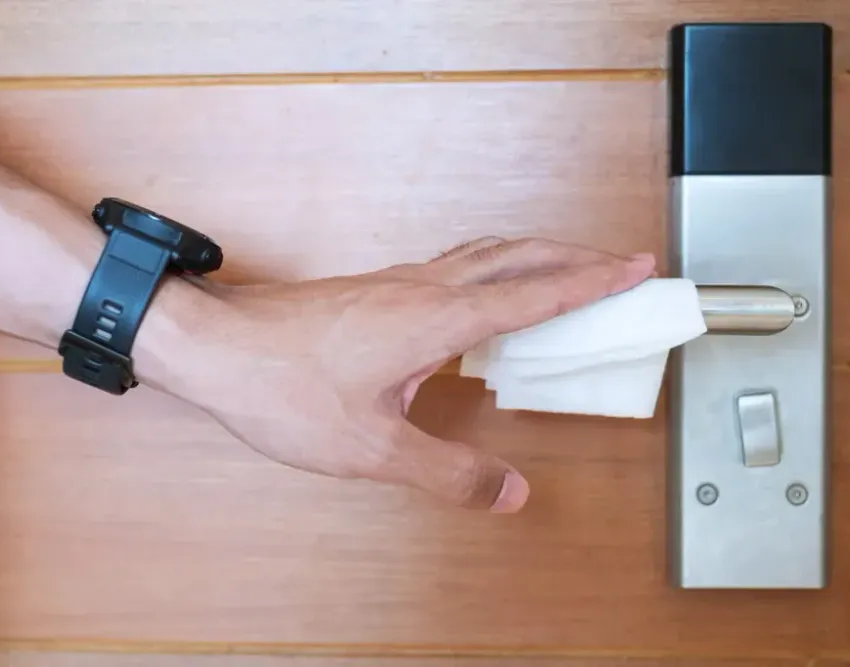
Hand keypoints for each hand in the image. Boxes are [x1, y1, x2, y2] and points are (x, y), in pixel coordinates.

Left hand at [169, 238, 654, 512]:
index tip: (636, 266)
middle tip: (620, 262)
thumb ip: (447, 472)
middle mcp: (424, 289)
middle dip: (577, 256)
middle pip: (519, 256)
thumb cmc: (282, 389)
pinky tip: (487, 293)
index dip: (592, 281)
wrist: (213, 347)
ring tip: (568, 268)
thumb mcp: (372, 448)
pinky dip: (495, 268)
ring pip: (487, 253)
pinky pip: (457, 264)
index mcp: (436, 319)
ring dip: (537, 255)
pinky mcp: (379, 289)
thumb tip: (510, 491)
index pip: (535, 293)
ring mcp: (400, 283)